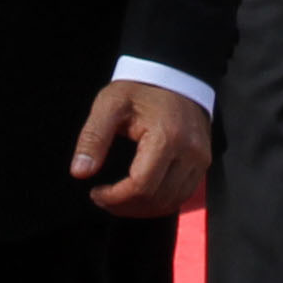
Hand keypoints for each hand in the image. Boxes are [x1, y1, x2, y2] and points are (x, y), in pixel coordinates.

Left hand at [71, 81, 211, 216]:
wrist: (174, 74)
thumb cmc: (140, 88)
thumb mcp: (109, 104)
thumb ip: (93, 137)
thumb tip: (80, 171)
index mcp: (167, 137)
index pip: (141, 186)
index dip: (115, 198)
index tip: (95, 192)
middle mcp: (190, 152)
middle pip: (157, 200)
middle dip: (125, 207)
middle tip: (102, 198)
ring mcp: (200, 159)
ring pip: (171, 203)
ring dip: (142, 208)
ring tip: (118, 199)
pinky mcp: (202, 163)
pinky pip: (182, 195)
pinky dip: (159, 202)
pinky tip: (139, 194)